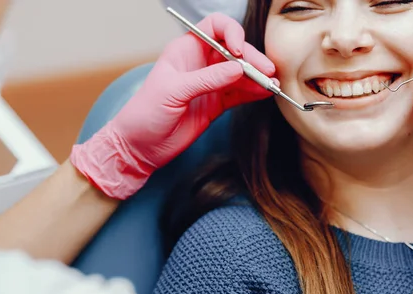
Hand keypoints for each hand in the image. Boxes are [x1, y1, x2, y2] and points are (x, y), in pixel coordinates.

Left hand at [70, 13, 275, 198]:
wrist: (140, 147)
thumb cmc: (144, 113)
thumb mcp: (173, 91)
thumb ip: (206, 79)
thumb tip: (237, 68)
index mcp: (185, 50)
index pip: (215, 28)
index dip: (231, 33)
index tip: (239, 51)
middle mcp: (200, 64)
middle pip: (233, 52)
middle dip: (252, 60)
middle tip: (267, 72)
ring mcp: (209, 85)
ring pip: (240, 74)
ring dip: (257, 78)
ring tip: (272, 85)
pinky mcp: (216, 105)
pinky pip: (239, 94)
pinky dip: (253, 94)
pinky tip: (264, 94)